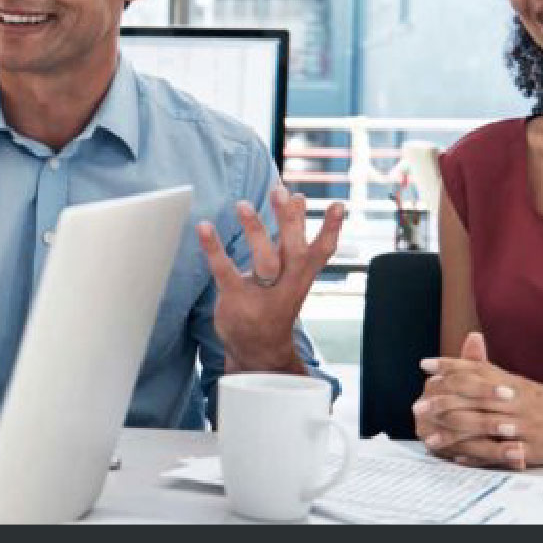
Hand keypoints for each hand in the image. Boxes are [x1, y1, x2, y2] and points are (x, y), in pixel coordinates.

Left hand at [195, 186, 343, 372]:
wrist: (259, 350)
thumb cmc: (274, 301)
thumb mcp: (290, 273)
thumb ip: (292, 238)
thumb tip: (299, 198)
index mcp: (301, 276)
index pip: (322, 252)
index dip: (332, 230)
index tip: (338, 205)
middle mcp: (286, 284)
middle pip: (293, 252)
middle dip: (290, 222)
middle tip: (281, 192)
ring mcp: (261, 293)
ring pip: (264, 262)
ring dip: (255, 231)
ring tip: (243, 204)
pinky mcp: (235, 299)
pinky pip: (224, 271)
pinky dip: (213, 248)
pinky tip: (204, 227)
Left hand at [415, 332, 542, 469]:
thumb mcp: (523, 383)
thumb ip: (493, 370)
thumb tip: (470, 345)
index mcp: (513, 383)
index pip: (477, 370)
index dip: (449, 366)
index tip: (425, 365)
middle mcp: (516, 401)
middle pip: (473, 398)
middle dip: (442, 402)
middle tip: (418, 406)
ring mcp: (523, 426)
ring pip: (481, 427)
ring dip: (452, 434)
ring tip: (430, 439)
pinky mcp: (530, 449)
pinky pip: (498, 454)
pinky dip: (476, 457)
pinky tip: (457, 458)